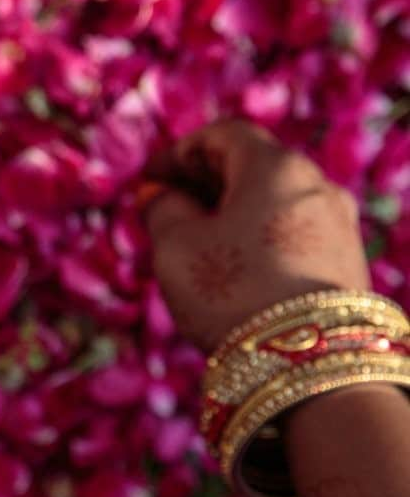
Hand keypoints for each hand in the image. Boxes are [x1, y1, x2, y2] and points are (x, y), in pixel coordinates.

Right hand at [145, 120, 370, 350]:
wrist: (308, 360)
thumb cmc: (231, 291)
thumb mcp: (176, 247)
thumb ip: (163, 210)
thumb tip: (159, 195)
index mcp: (275, 166)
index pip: (223, 135)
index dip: (180, 152)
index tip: (150, 178)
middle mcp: (317, 185)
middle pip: (253, 166)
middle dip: (205, 183)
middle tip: (166, 209)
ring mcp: (338, 224)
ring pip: (274, 203)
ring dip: (232, 214)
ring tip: (195, 246)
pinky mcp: (346, 263)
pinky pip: (292, 233)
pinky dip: (257, 237)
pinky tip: (233, 269)